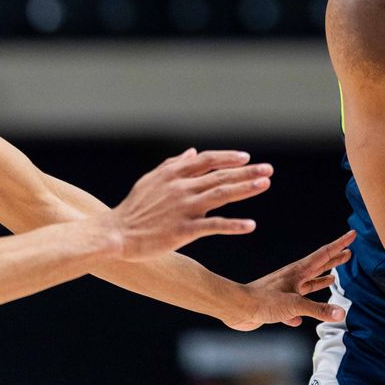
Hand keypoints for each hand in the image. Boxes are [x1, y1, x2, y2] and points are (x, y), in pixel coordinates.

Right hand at [111, 148, 272, 260]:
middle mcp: (181, 187)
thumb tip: (192, 152)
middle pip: (220, 175)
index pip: (207, 160)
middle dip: (246, 172)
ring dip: (245, 189)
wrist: (116, 233)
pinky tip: (250, 225)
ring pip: (220, 194)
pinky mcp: (183, 230)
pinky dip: (233, 225)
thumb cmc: (133, 208)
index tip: (246, 158)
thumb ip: (173, 165)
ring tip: (265, 184)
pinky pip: (213, 226)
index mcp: (173, 174)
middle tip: (268, 169)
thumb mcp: (151, 180)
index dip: (228, 158)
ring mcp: (183, 208)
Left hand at [222, 230, 355, 330]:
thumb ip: (318, 309)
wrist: (238, 307)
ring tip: (333, 277)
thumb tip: (341, 313)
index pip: (324, 254)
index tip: (352, 235)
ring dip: (321, 280)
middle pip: (318, 266)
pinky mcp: (277, 304)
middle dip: (334, 260)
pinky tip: (301, 318)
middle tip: (348, 253)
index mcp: (299, 272)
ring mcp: (286, 290)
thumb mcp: (295, 305)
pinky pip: (294, 306)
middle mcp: (293, 278)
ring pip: (308, 284)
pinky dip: (301, 310)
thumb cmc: (263, 301)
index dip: (340, 245)